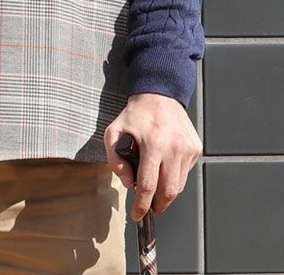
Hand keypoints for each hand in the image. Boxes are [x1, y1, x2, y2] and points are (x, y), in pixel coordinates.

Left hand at [104, 92, 201, 220]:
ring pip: (179, 185)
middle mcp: (173, 147)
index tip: (137, 214)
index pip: (148, 184)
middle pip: (168, 191)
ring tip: (154, 185)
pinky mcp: (195, 148)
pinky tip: (164, 165)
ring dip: (166, 192)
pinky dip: (174, 176)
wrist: (159, 94)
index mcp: (153, 143)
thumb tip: (127, 182)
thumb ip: (114, 159)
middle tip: (148, 207)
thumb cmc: (135, 114)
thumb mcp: (114, 131)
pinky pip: (185, 172)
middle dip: (157, 205)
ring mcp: (187, 148)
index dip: (142, 204)